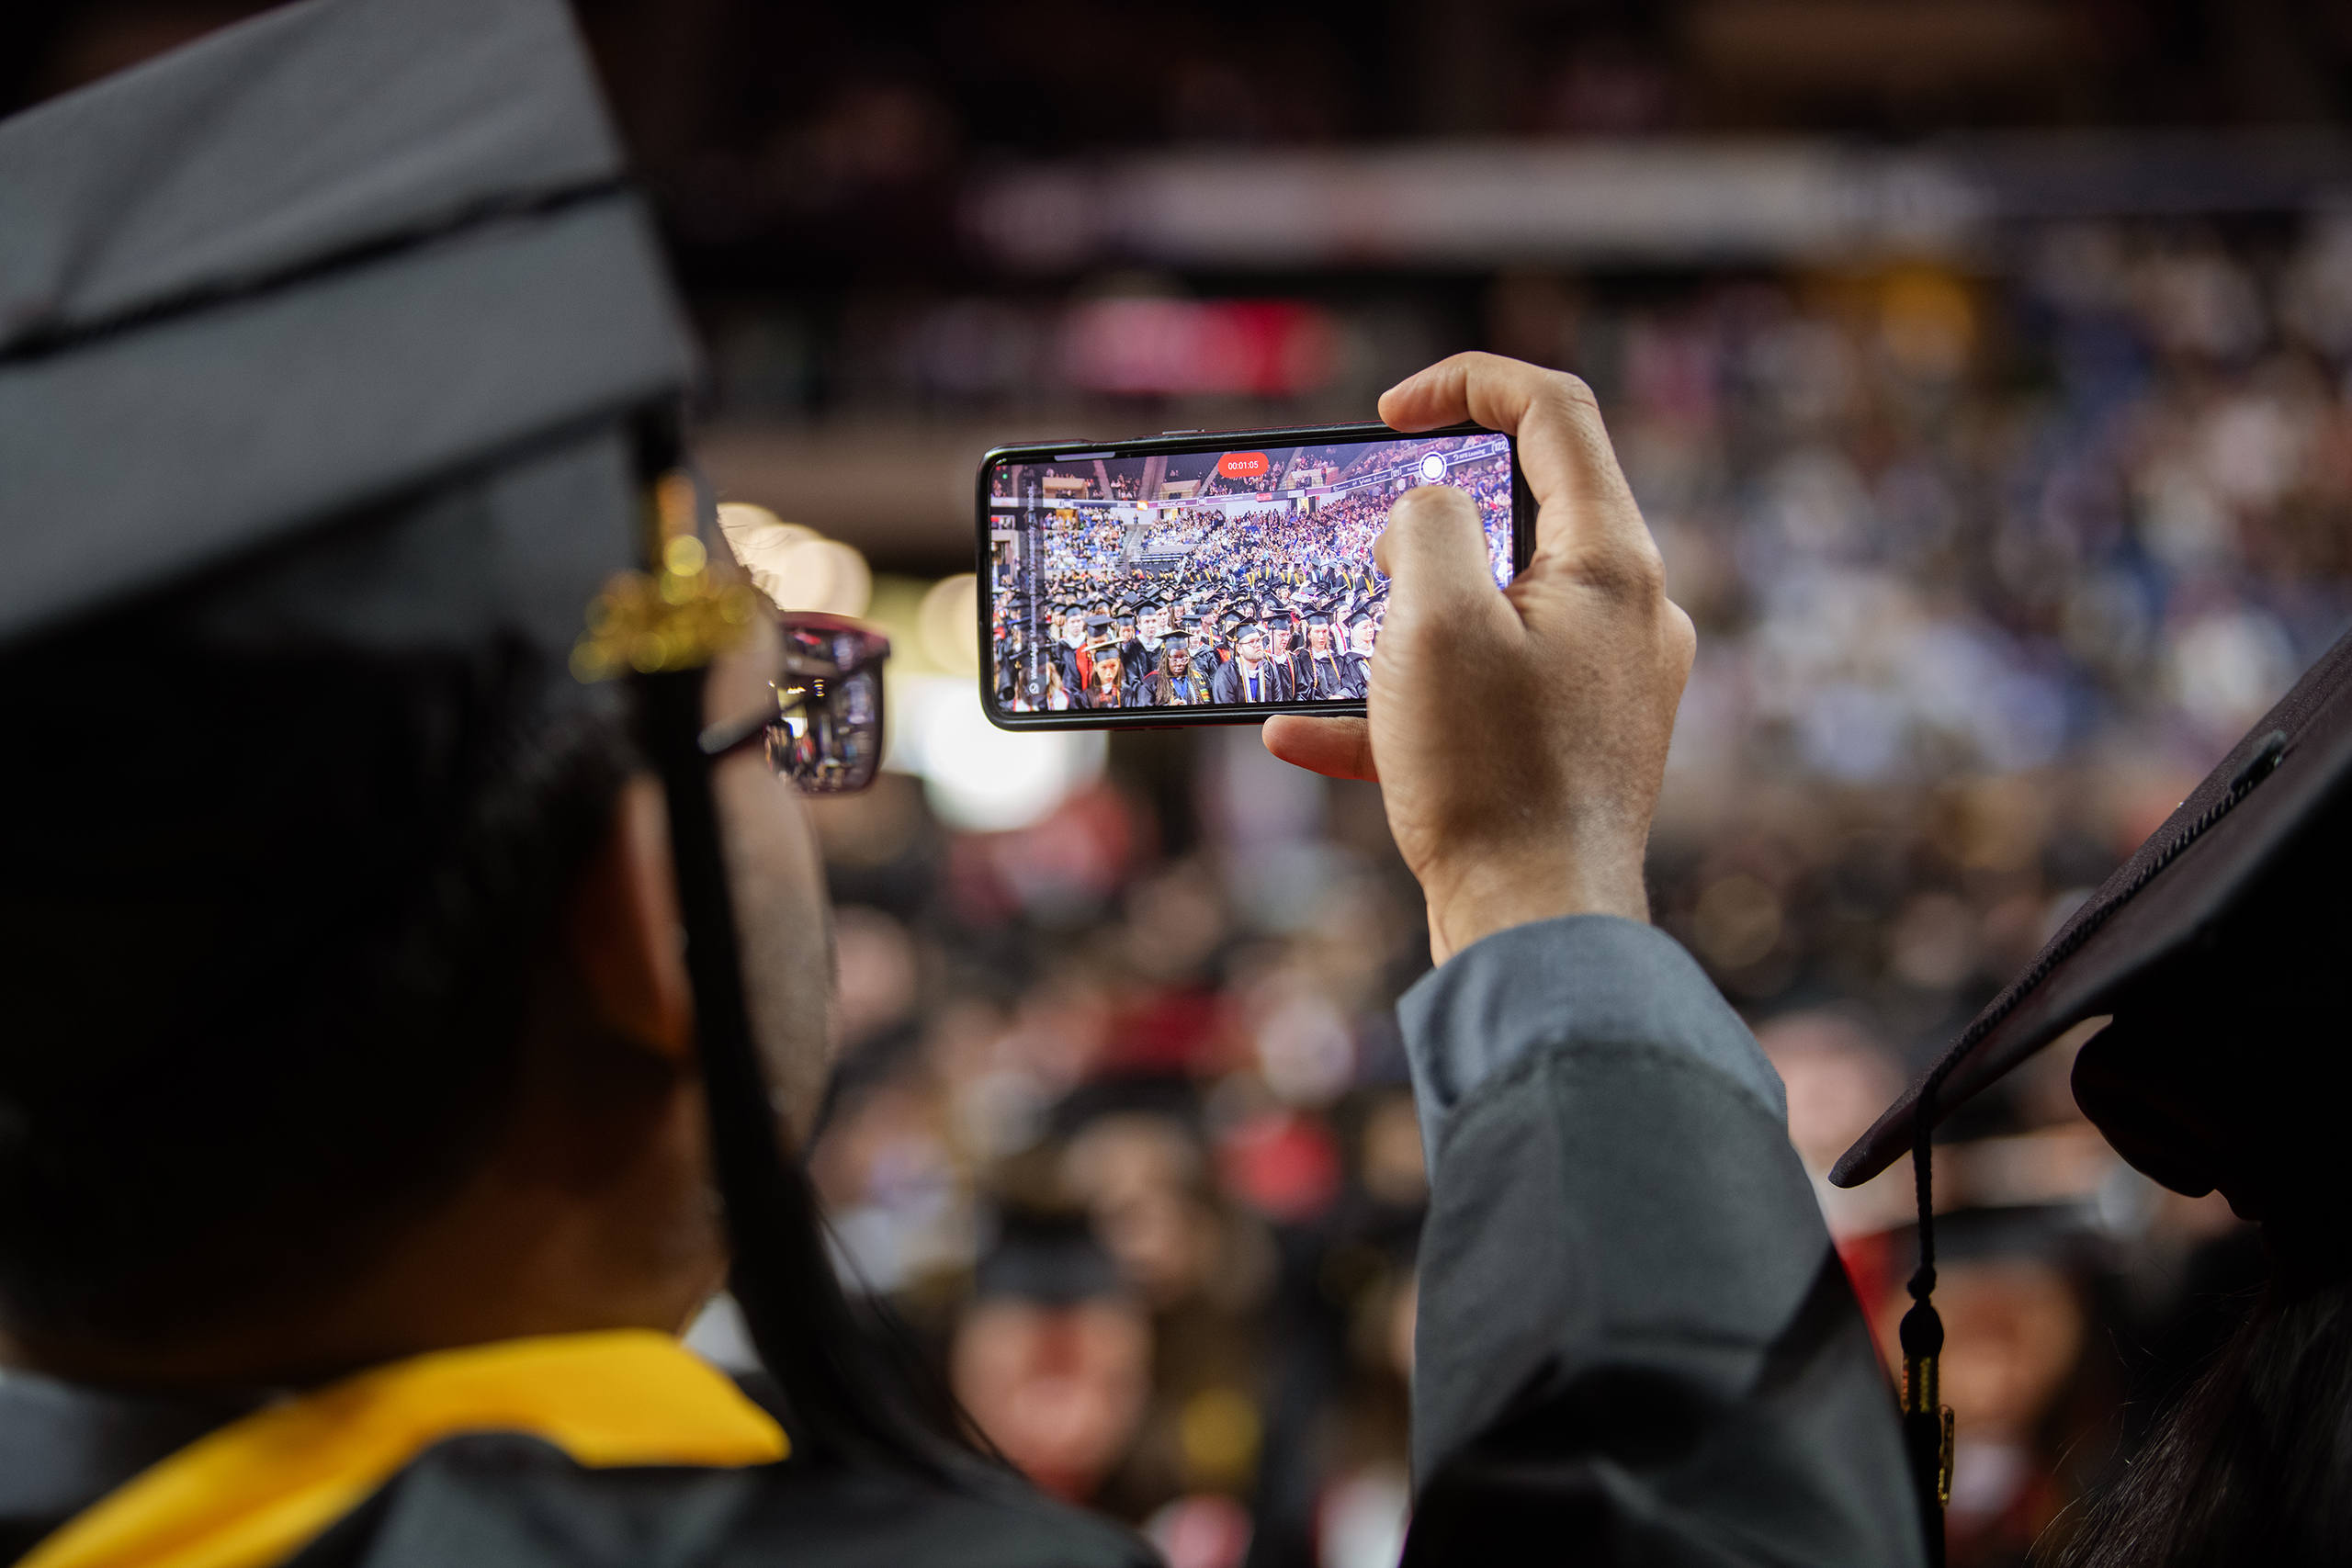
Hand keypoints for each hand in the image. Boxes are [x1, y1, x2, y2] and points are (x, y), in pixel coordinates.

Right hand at [1264, 353, 1693, 963]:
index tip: (1389, 413)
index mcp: (1612, 561)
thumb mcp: (1433, 619)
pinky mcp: (1572, 750)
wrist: (1538, 933)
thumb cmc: (1490, 775)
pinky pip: (1478, 700)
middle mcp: (1627, 614)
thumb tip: (1426, 519)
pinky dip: (1399, 707)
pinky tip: (1304, 737)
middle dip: (1425, 522)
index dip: (1467, 383)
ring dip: (1402, 622)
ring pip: (1492, 612)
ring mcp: (1606, 685)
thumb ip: (1427, 526)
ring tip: (1337, 648)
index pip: (1555, 413)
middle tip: (1362, 547)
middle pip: (1526, 514)